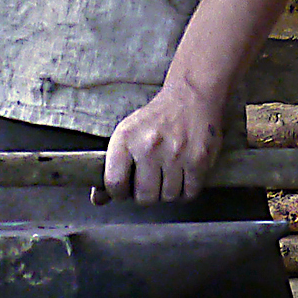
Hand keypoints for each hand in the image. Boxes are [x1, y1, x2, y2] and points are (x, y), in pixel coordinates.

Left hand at [96, 84, 225, 204]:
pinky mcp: (198, 159)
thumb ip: (112, 168)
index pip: (115, 183)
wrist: (191, 97)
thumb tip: (99, 200)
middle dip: (146, 195)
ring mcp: (175, 153)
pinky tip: (183, 176)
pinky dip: (186, 190)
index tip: (125, 190)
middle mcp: (149, 145)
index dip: (119, 193)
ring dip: (168, 192)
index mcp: (126, 138)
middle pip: (144, 197)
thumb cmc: (156, 119)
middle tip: (150, 183)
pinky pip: (189, 193)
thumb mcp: (127, 134)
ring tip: (168, 176)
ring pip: (168, 197)